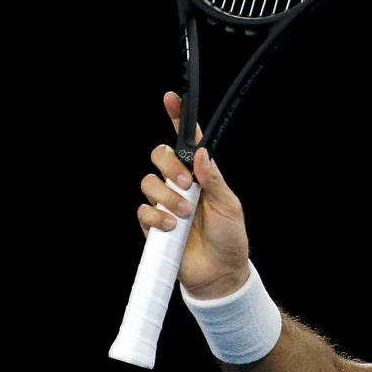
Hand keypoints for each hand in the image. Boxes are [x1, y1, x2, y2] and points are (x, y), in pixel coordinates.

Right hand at [138, 91, 251, 298]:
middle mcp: (180, 185)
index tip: (171, 98)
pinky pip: (142, 211)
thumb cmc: (229, 238)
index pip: (186, 143)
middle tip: (186, 185)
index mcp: (202, 176)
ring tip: (184, 214)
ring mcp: (164, 204)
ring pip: (148, 182)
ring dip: (166, 196)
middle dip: (168, 165)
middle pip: (159, 156)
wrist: (220, 273)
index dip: (177, 119)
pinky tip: (170, 227)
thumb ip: (213, 179)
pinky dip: (155, 216)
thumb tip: (199, 153)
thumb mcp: (229, 205)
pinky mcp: (152, 225)